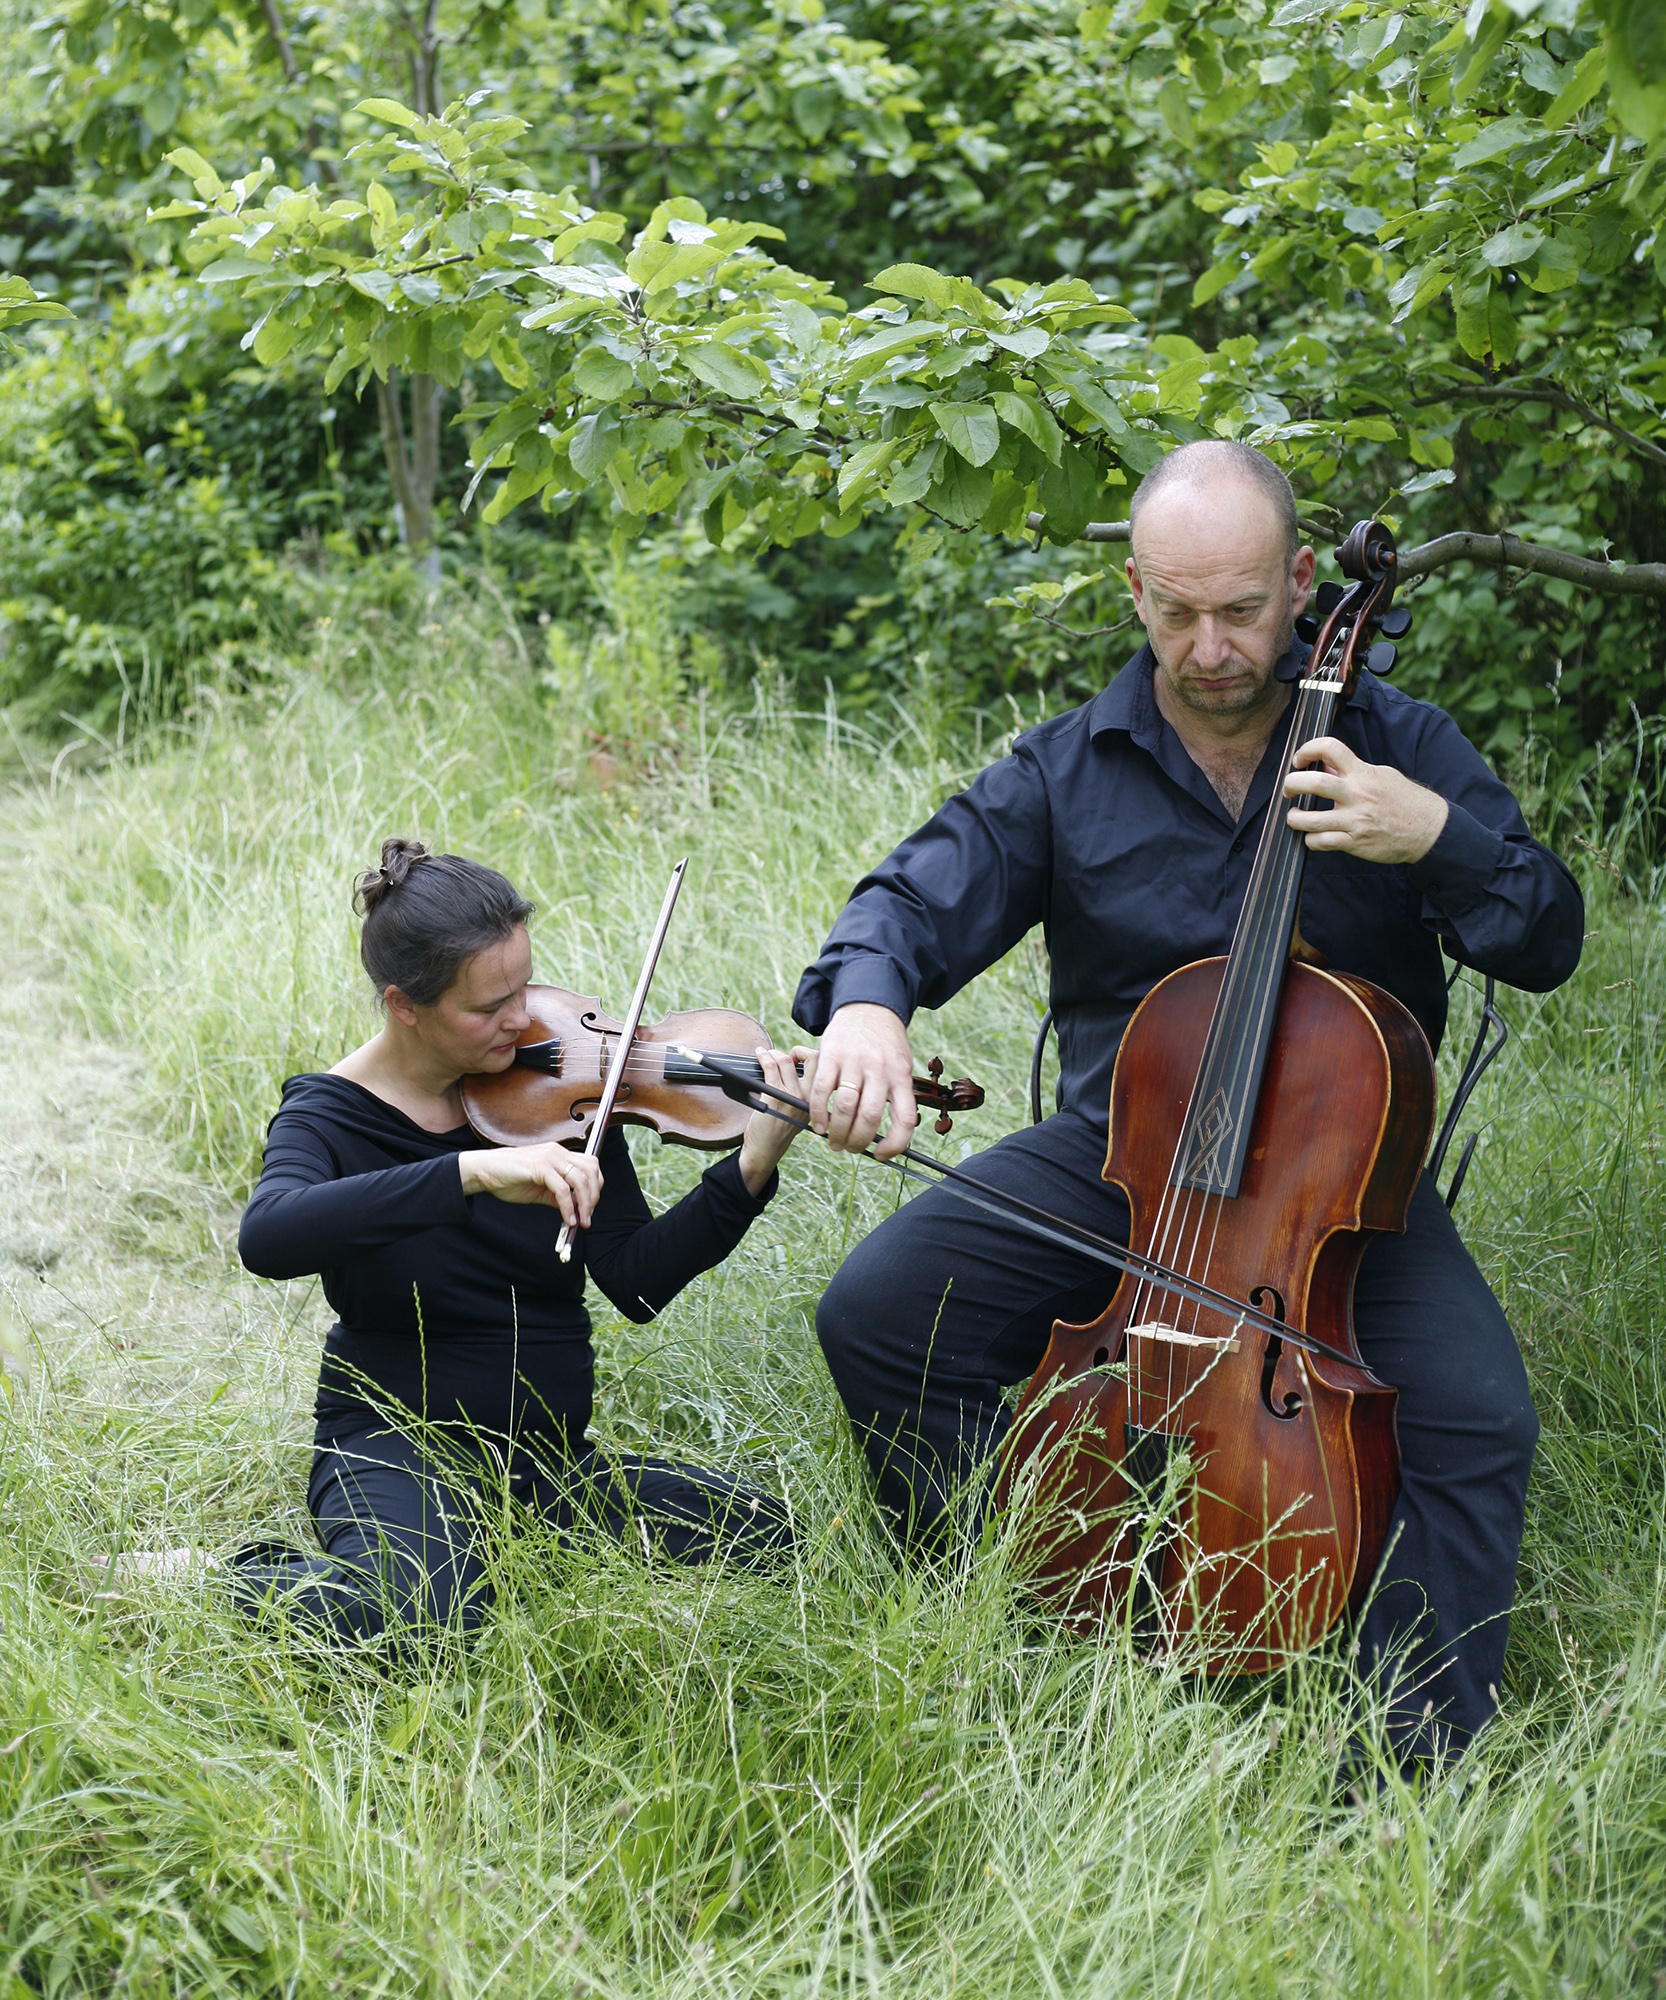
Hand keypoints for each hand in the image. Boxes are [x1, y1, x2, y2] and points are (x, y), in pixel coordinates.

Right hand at [458, 1144, 602, 1230]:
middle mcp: (558, 1152)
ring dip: (585, 1204)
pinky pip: (562, 1189)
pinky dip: (568, 1207)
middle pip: (591, 1171)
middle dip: (594, 1196)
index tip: (590, 1207)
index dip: (596, 1187)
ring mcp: (549, 1157)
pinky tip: (567, 1220)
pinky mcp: (540, 1167)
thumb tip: (576, 1209)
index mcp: (559, 1154)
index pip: (590, 1165)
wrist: (484, 1171)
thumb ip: (558, 1196)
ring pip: (580, 1179)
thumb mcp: (540, 1190)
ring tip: (580, 1221)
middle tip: (588, 1217)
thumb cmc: (509, 1179)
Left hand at [737, 1045, 817, 1194]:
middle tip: (786, 1055)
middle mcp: (808, 1097)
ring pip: (785, 1061)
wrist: (765, 1151)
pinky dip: (763, 1058)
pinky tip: (760, 1056)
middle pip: (813, 1059)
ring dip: (773, 1053)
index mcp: (816, 1101)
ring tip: (766, 1054)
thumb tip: (792, 1068)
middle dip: (798, 1051)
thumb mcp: (798, 1113)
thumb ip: (800, 1095)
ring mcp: (791, 1096)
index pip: (824, 1069)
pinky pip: (770, 1068)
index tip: (797, 1059)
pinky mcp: (774, 1096)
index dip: (810, 1058)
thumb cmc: (777, 1132)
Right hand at [807, 1002, 916, 1158]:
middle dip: (856, 1142)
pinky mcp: (831, 1054)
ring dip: (836, 1132)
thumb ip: (896, 1095)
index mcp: (901, 1077)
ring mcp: (855, 1062)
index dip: (894, 1145)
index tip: (880, 1155)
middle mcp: (880, 1070)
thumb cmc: (886, 1043)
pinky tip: (817, 1123)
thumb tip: (886, 1135)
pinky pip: (821, 1090)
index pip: (904, 1120)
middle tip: (848, 1149)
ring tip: (832, 1140)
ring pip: (844, 1108)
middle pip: (868, 1118)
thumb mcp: (901, 1065)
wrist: (870, 1006)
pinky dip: (816, 1112)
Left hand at [1284, 737, 1447, 864]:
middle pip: (1311, 783)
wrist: (1429, 829)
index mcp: (1362, 773)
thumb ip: (1352, 771)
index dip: (1308, 749)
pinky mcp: (1354, 843)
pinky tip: (1313, 836)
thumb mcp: (1382, 776)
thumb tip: (1325, 766)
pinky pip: (1321, 843)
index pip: (1330, 748)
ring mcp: (1354, 820)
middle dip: (1290, 784)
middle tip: (1288, 789)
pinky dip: (1311, 840)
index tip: (1299, 760)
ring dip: (1294, 818)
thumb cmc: (1405, 800)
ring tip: (1294, 817)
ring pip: (1309, 820)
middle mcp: (1356, 795)